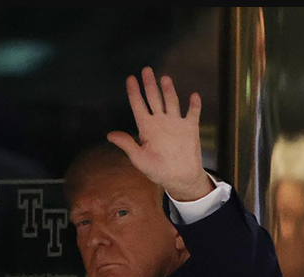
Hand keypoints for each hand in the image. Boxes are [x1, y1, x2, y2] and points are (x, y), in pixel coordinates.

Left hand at [107, 66, 213, 201]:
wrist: (179, 179)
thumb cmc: (158, 170)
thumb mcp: (139, 159)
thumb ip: (127, 144)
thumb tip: (109, 135)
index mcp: (146, 127)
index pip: (138, 105)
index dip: (133, 92)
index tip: (130, 79)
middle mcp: (160, 121)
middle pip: (154, 98)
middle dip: (149, 84)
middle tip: (146, 70)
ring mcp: (175, 123)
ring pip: (171, 101)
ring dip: (168, 90)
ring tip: (164, 78)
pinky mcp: (190, 128)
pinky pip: (192, 113)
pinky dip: (194, 105)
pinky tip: (194, 95)